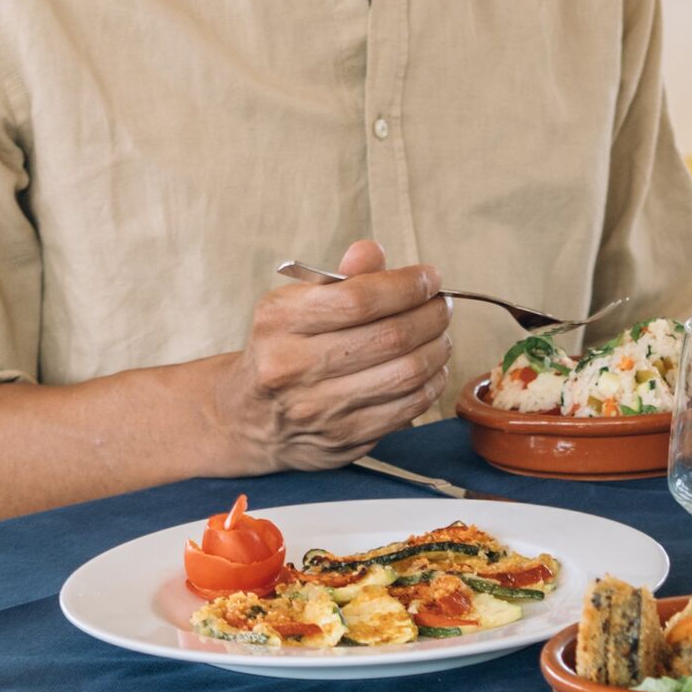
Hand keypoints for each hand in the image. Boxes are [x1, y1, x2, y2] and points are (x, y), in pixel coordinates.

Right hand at [215, 239, 451, 470]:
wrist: (249, 418)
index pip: (359, 299)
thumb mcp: (295, 306)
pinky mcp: (343, 439)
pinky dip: (431, 382)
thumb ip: (338, 279)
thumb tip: (371, 252)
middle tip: (442, 306)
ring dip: (437, 348)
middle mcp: (293, 367)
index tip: (429, 278)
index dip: (407, 286)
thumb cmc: (283, 350)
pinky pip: (408, 408)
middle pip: (390, 337)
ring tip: (439, 334)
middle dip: (431, 315)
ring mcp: (318, 409)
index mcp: (279, 322)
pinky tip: (430, 368)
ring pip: (406, 374)